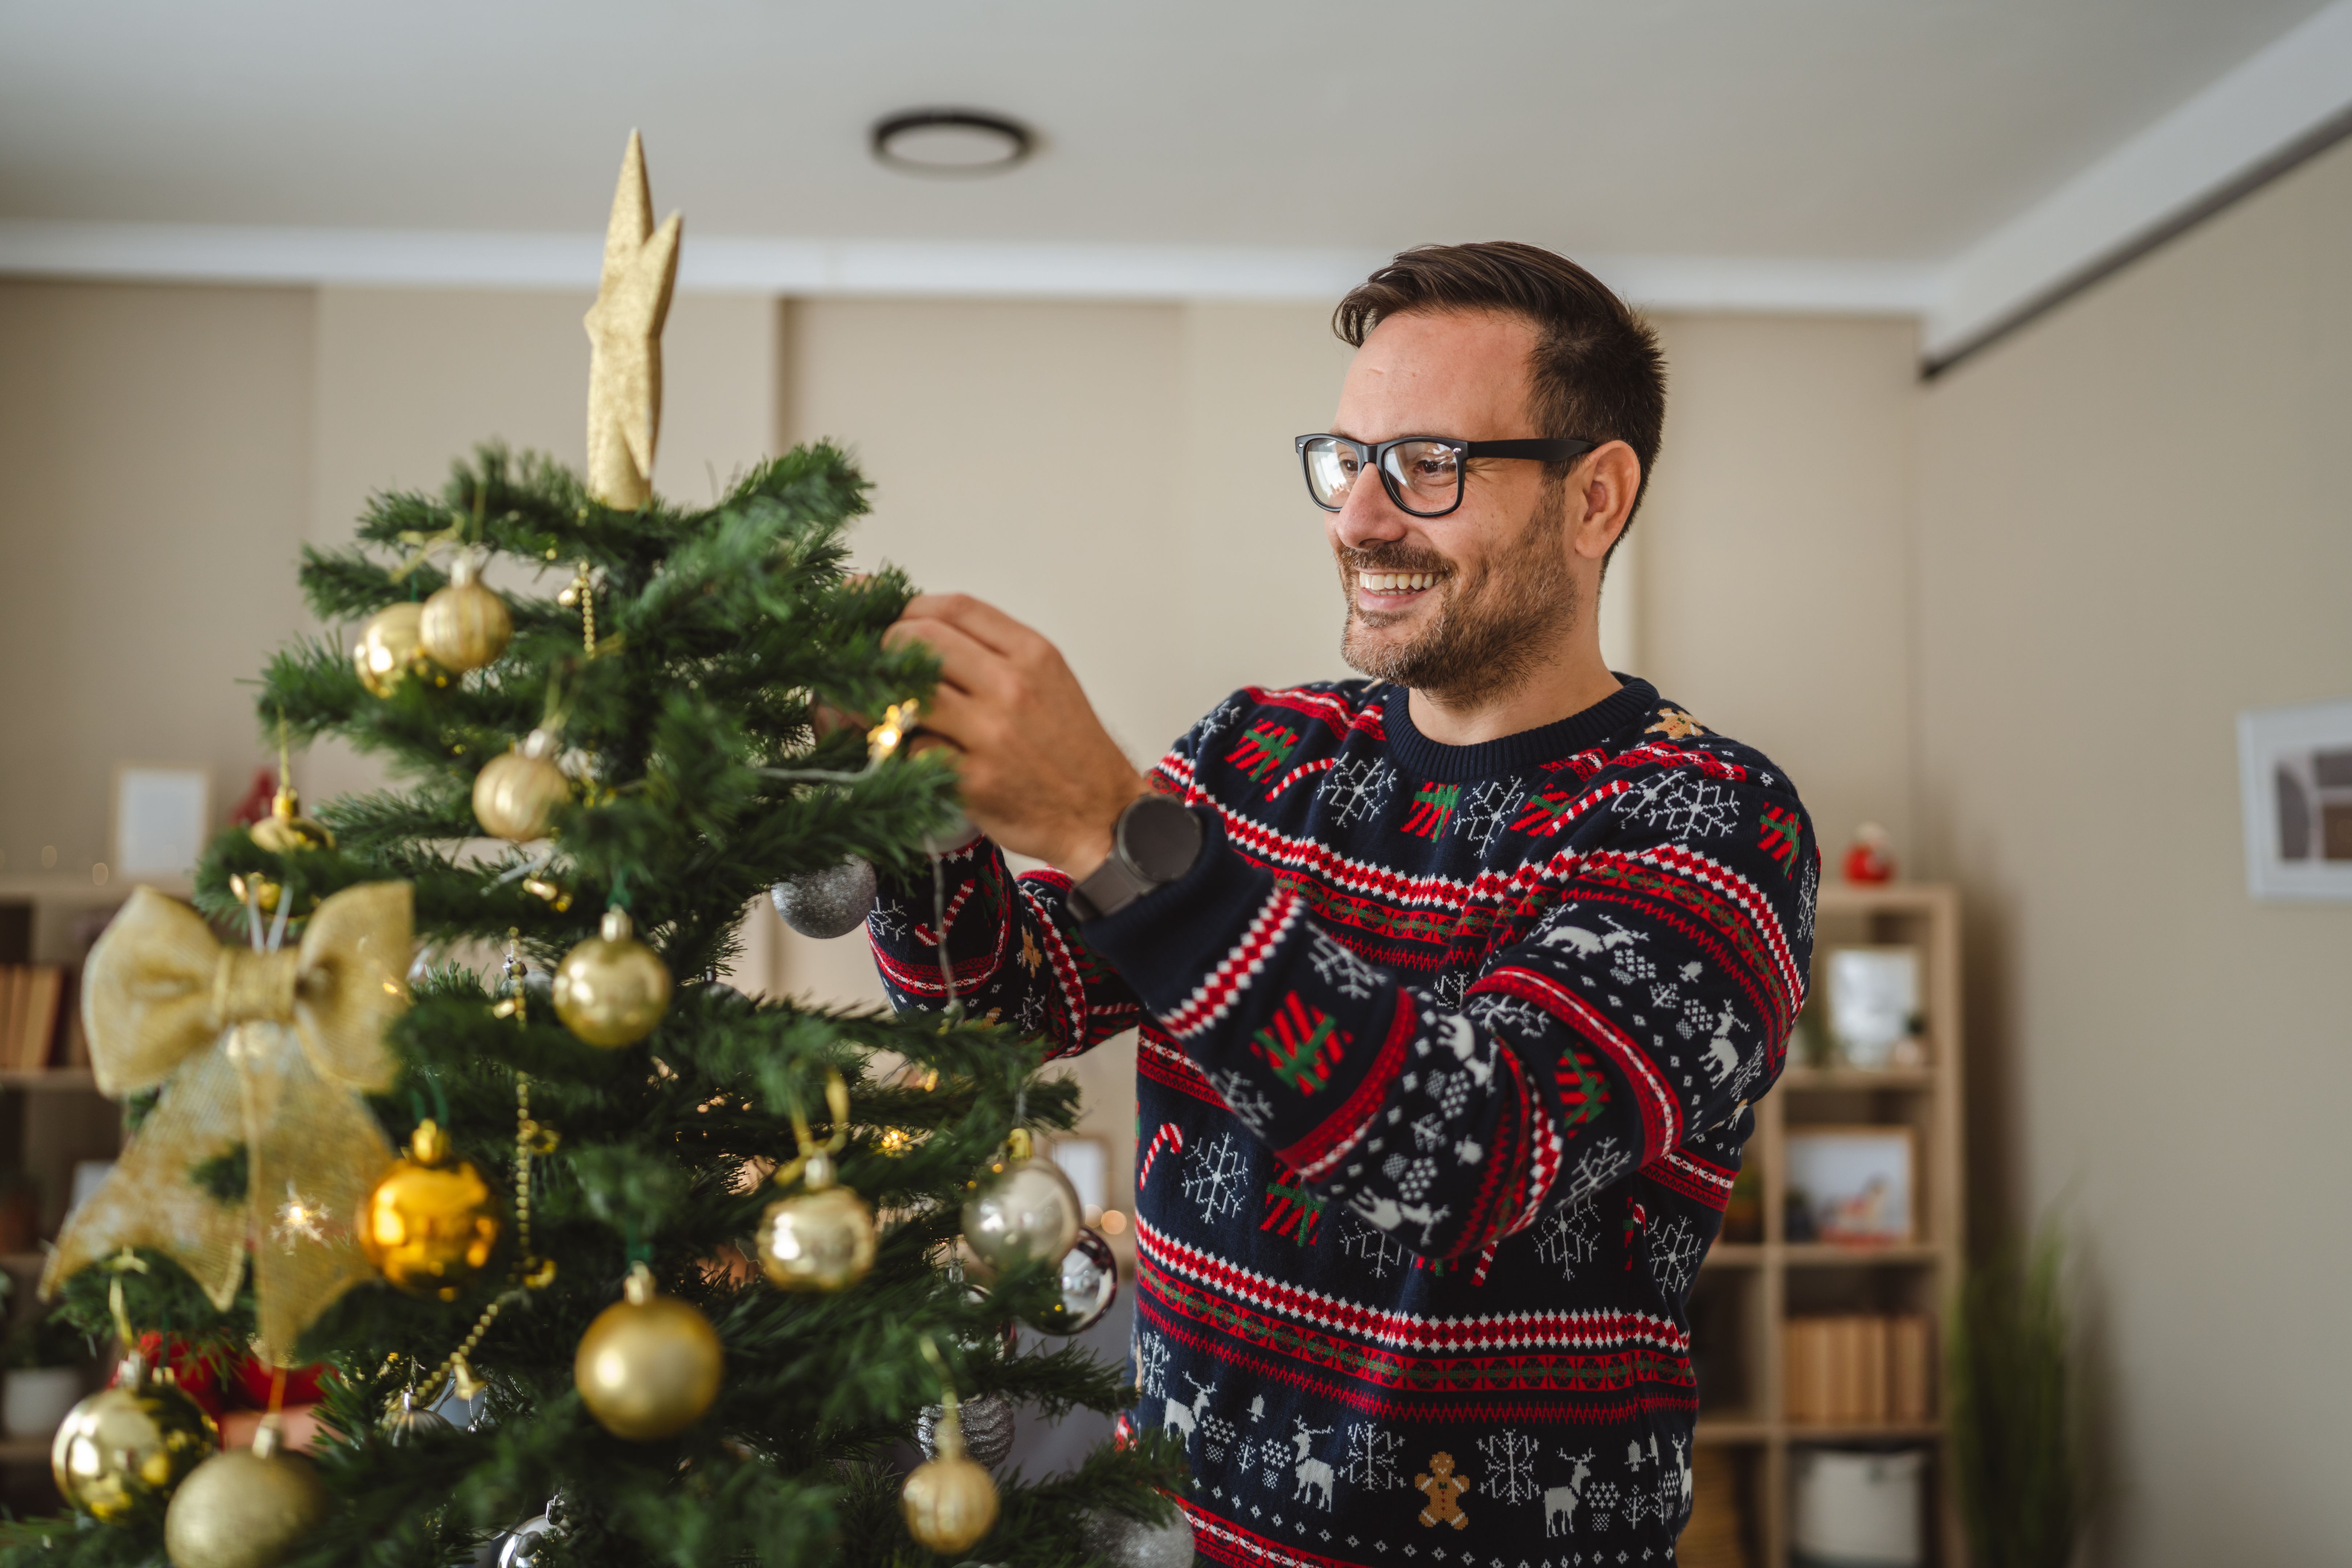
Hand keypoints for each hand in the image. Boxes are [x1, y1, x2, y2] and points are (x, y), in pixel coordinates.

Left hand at [883, 594, 1147, 878]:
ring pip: (909, 696)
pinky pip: (914, 751)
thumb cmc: (1070, 748)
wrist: (1102, 814)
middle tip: (882, 670)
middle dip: (888, 650)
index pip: (955, 608)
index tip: (893, 621)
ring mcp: (992, 734)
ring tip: (889, 711)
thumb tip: (926, 631)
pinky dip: (904, 751)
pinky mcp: (974, 781)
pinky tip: (910, 754)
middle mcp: (1012, 687)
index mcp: (1031, 654)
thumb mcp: (1049, 680)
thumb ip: (995, 651)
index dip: (910, 609)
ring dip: (887, 702)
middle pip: (921, 641)